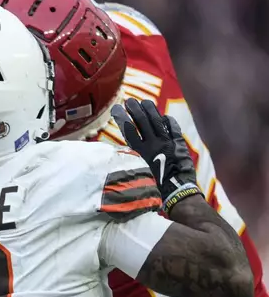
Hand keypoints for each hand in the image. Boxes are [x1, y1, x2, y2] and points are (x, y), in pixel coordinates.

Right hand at [111, 98, 200, 212]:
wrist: (177, 195)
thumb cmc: (153, 192)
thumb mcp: (136, 176)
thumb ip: (130, 163)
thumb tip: (122, 154)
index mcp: (140, 153)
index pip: (129, 130)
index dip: (122, 118)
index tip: (116, 108)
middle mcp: (153, 145)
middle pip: (143, 122)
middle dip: (135, 109)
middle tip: (129, 101)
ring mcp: (167, 144)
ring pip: (157, 122)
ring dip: (150, 111)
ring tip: (144, 102)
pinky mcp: (179, 147)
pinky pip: (174, 130)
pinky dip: (169, 122)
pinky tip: (165, 117)